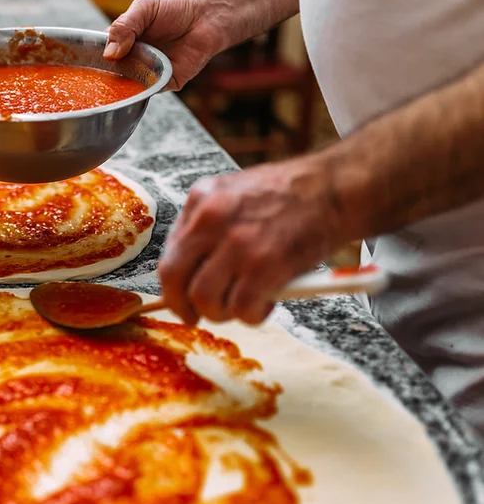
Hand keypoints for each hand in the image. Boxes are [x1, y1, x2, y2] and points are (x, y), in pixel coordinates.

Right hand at [103, 0, 226, 90]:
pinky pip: (149, 90)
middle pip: (112, 73)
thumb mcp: (145, 8)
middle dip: (105, 76)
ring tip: (116, 79)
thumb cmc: (177, 7)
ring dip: (122, 86)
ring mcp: (148, 72)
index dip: (94, 58)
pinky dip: (143, 89)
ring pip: (128, 86)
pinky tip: (138, 82)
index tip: (86, 62)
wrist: (208, 15)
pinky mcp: (164, 83)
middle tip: (97, 77)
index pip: (102, 53)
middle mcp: (133, 59)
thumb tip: (109, 52)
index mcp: (124, 41)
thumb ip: (125, 26)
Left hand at [158, 159, 344, 325]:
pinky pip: (242, 309)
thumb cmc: (288, 196)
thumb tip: (185, 268)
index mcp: (201, 200)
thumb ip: (205, 226)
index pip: (168, 255)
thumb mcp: (233, 193)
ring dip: (222, 313)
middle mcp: (212, 219)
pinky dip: (252, 316)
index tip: (182, 298)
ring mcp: (238, 243)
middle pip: (174, 280)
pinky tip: (266, 303)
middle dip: (184, 307)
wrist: (336, 188)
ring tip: (242, 304)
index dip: (174, 286)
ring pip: (205, 300)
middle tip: (198, 316)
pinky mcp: (265, 265)